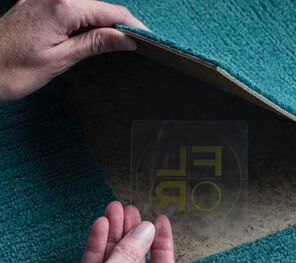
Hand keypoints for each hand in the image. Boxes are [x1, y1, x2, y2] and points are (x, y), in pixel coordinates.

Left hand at [0, 0, 147, 100]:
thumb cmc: (14, 70)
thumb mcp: (61, 59)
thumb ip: (95, 44)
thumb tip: (125, 38)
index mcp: (61, 5)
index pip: (109, 11)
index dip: (132, 25)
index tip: (149, 38)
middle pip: (98, 6)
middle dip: (119, 23)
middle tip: (136, 43)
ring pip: (84, 7)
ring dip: (102, 23)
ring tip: (117, 43)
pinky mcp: (35, 6)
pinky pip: (68, 9)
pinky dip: (83, 22)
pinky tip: (89, 37)